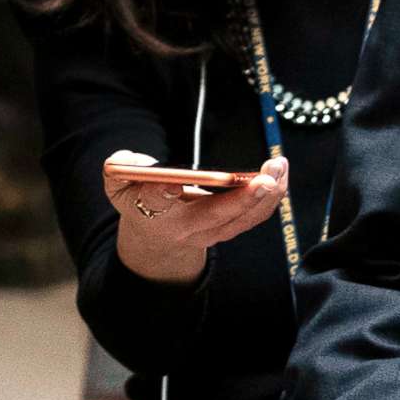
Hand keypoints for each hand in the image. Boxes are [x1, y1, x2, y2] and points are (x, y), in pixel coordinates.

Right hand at [104, 150, 286, 284]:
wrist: (157, 237)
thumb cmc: (139, 199)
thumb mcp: (118, 184)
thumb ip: (121, 168)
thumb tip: (139, 162)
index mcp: (151, 214)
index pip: (154, 204)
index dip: (160, 193)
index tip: (171, 182)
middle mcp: (185, 228)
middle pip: (216, 216)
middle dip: (243, 198)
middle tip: (265, 178)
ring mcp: (211, 232)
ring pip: (244, 219)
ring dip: (267, 194)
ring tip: (279, 165)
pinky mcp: (231, 229)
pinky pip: (256, 216)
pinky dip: (273, 195)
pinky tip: (280, 172)